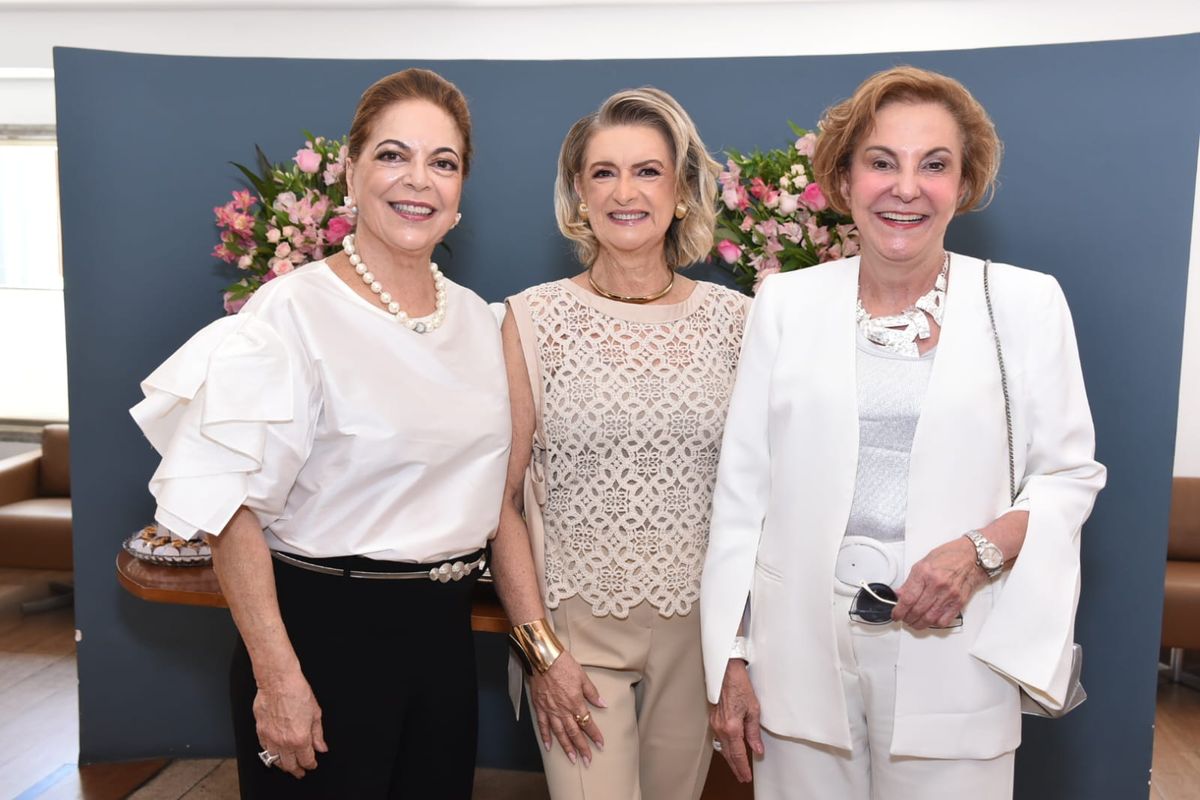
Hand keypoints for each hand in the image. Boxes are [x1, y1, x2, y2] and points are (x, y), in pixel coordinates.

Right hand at [253, 668, 327, 778]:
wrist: (278, 681)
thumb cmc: (297, 691)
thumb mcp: (315, 713)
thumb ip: (318, 733)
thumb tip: (321, 746)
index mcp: (300, 738)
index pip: (306, 760)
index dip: (311, 764)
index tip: (312, 764)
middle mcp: (284, 741)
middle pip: (290, 765)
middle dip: (296, 770)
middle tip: (300, 770)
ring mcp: (270, 738)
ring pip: (275, 760)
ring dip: (283, 764)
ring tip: (288, 764)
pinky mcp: (260, 732)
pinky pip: (264, 749)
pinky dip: (270, 754)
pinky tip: (276, 752)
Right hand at [529, 651, 606, 765]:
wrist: (543, 658)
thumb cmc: (564, 664)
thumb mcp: (582, 677)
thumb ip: (592, 693)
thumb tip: (603, 704)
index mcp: (575, 702)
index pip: (587, 722)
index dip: (594, 734)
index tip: (600, 744)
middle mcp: (563, 709)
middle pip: (574, 732)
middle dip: (582, 748)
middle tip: (587, 760)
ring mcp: (550, 710)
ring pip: (559, 733)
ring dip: (566, 747)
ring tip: (572, 758)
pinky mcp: (539, 707)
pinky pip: (542, 725)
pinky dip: (545, 737)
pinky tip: (548, 746)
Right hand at [709, 659, 762, 782]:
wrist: (727, 673)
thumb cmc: (740, 686)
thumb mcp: (753, 710)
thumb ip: (754, 732)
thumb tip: (757, 748)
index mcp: (732, 727)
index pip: (738, 754)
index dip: (743, 767)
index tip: (747, 776)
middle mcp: (721, 727)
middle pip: (728, 754)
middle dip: (735, 767)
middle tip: (742, 777)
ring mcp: (715, 723)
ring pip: (722, 747)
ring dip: (730, 759)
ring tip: (738, 767)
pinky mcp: (713, 719)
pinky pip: (719, 738)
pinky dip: (725, 748)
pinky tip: (729, 750)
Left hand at [892, 537, 986, 629]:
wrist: (972, 556)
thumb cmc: (949, 556)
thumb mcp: (923, 563)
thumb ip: (911, 581)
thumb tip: (900, 594)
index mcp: (925, 573)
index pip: (907, 598)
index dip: (899, 611)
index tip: (895, 615)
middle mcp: (937, 585)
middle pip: (917, 610)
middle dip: (907, 618)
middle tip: (904, 618)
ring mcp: (949, 595)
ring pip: (929, 618)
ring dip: (919, 624)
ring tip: (914, 622)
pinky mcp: (959, 602)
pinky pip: (944, 620)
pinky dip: (934, 624)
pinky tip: (929, 620)